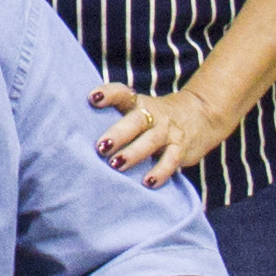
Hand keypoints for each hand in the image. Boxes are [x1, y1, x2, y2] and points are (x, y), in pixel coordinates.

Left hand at [91, 73, 237, 182]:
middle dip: (118, 133)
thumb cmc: (154, 119)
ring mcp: (168, 132)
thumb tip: (74, 135)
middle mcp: (154, 115)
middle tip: (100, 147)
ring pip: (151, 141)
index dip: (108, 94)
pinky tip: (147, 182)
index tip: (92, 98)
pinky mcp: (181, 149)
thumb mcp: (138, 111)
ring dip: (133, 153)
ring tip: (116, 165)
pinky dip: (160, 172)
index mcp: (138, 103)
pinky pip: (171, 161)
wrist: (200, 116)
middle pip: (136, 120)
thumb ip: (115, 119)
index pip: (123, 93)